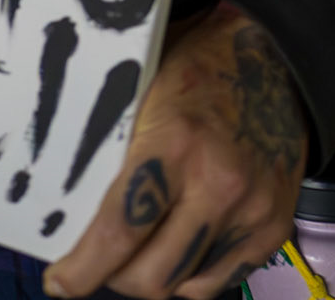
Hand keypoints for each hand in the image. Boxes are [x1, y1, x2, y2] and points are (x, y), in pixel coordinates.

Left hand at [44, 3, 306, 298]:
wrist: (271, 57)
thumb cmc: (195, 67)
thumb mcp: (142, 90)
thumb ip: (113, 147)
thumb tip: (66, 201)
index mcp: (174, 142)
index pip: (120, 230)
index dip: (83, 268)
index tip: (61, 281)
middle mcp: (217, 184)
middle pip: (152, 276)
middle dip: (114, 277)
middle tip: (98, 260)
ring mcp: (250, 212)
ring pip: (185, 287)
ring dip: (153, 278)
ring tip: (137, 252)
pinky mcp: (273, 228)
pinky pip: (220, 281)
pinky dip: (191, 277)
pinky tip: (175, 248)